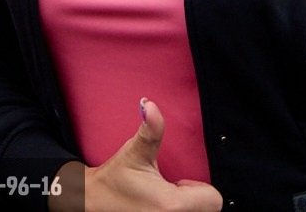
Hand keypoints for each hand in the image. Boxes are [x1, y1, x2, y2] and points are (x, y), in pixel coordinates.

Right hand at [55, 98, 221, 211]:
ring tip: (164, 200)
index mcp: (171, 205)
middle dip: (194, 199)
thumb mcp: (135, 152)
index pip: (213, 199)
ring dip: (187, 207)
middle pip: (209, 210)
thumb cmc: (115, 178)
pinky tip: (158, 207)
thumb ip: (151, 129)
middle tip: (170, 190)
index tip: (176, 183)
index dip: (197, 187)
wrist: (91, 202)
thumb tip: (150, 104)